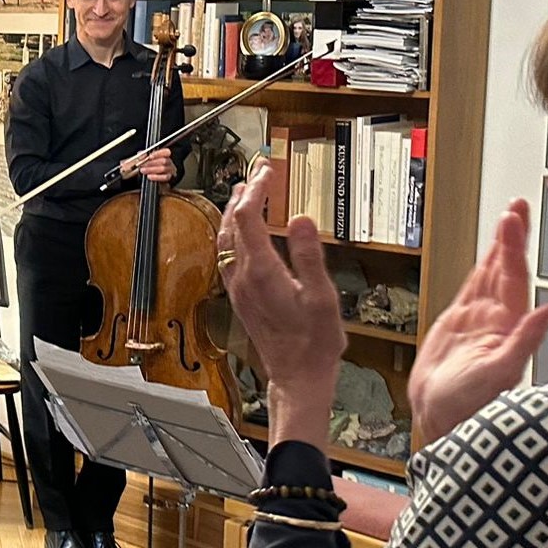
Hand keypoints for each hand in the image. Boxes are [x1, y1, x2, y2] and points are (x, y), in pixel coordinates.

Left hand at [119, 147, 176, 182]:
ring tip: (143, 170)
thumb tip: (139, 154)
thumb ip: (141, 156)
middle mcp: (168, 163)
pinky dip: (156, 177)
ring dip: (152, 169)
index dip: (158, 153)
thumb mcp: (140, 161)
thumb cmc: (145, 168)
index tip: (150, 156)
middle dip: (152, 162)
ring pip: (164, 168)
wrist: (147, 182)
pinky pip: (165, 177)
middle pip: (164, 160)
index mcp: (163, 156)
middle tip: (143, 164)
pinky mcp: (168, 179)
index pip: (165, 152)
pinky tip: (149, 176)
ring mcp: (169, 171)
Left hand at [218, 167, 343, 451]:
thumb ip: (309, 256)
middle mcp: (242, 277)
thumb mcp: (322, 297)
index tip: (267, 171)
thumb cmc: (314, 343)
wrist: (296, 376)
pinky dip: (232, 234)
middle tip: (258, 174)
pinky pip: (227, 256)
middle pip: (233, 224)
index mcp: (262, 272)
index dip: (256, 190)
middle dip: (244, 195)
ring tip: (245, 194)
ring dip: (233, 213)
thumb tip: (301, 219)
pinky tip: (242, 233)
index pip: (249, 218)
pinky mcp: (240, 297)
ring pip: (225, 240)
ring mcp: (237, 287)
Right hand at [409, 197, 547, 441]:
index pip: (513, 275)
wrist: (440, 419)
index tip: (513, 219)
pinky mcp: (458, 325)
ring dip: (498, 247)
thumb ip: (527, 339)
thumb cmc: (470, 404)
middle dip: (510, 237)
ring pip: (490, 274)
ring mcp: (478, 320)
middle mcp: (496, 318)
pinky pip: (471, 290)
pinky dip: (481, 272)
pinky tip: (489, 258)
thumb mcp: (501, 372)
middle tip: (516, 206)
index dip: (513, 246)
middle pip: (504, 268)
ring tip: (507, 220)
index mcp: (507, 325)